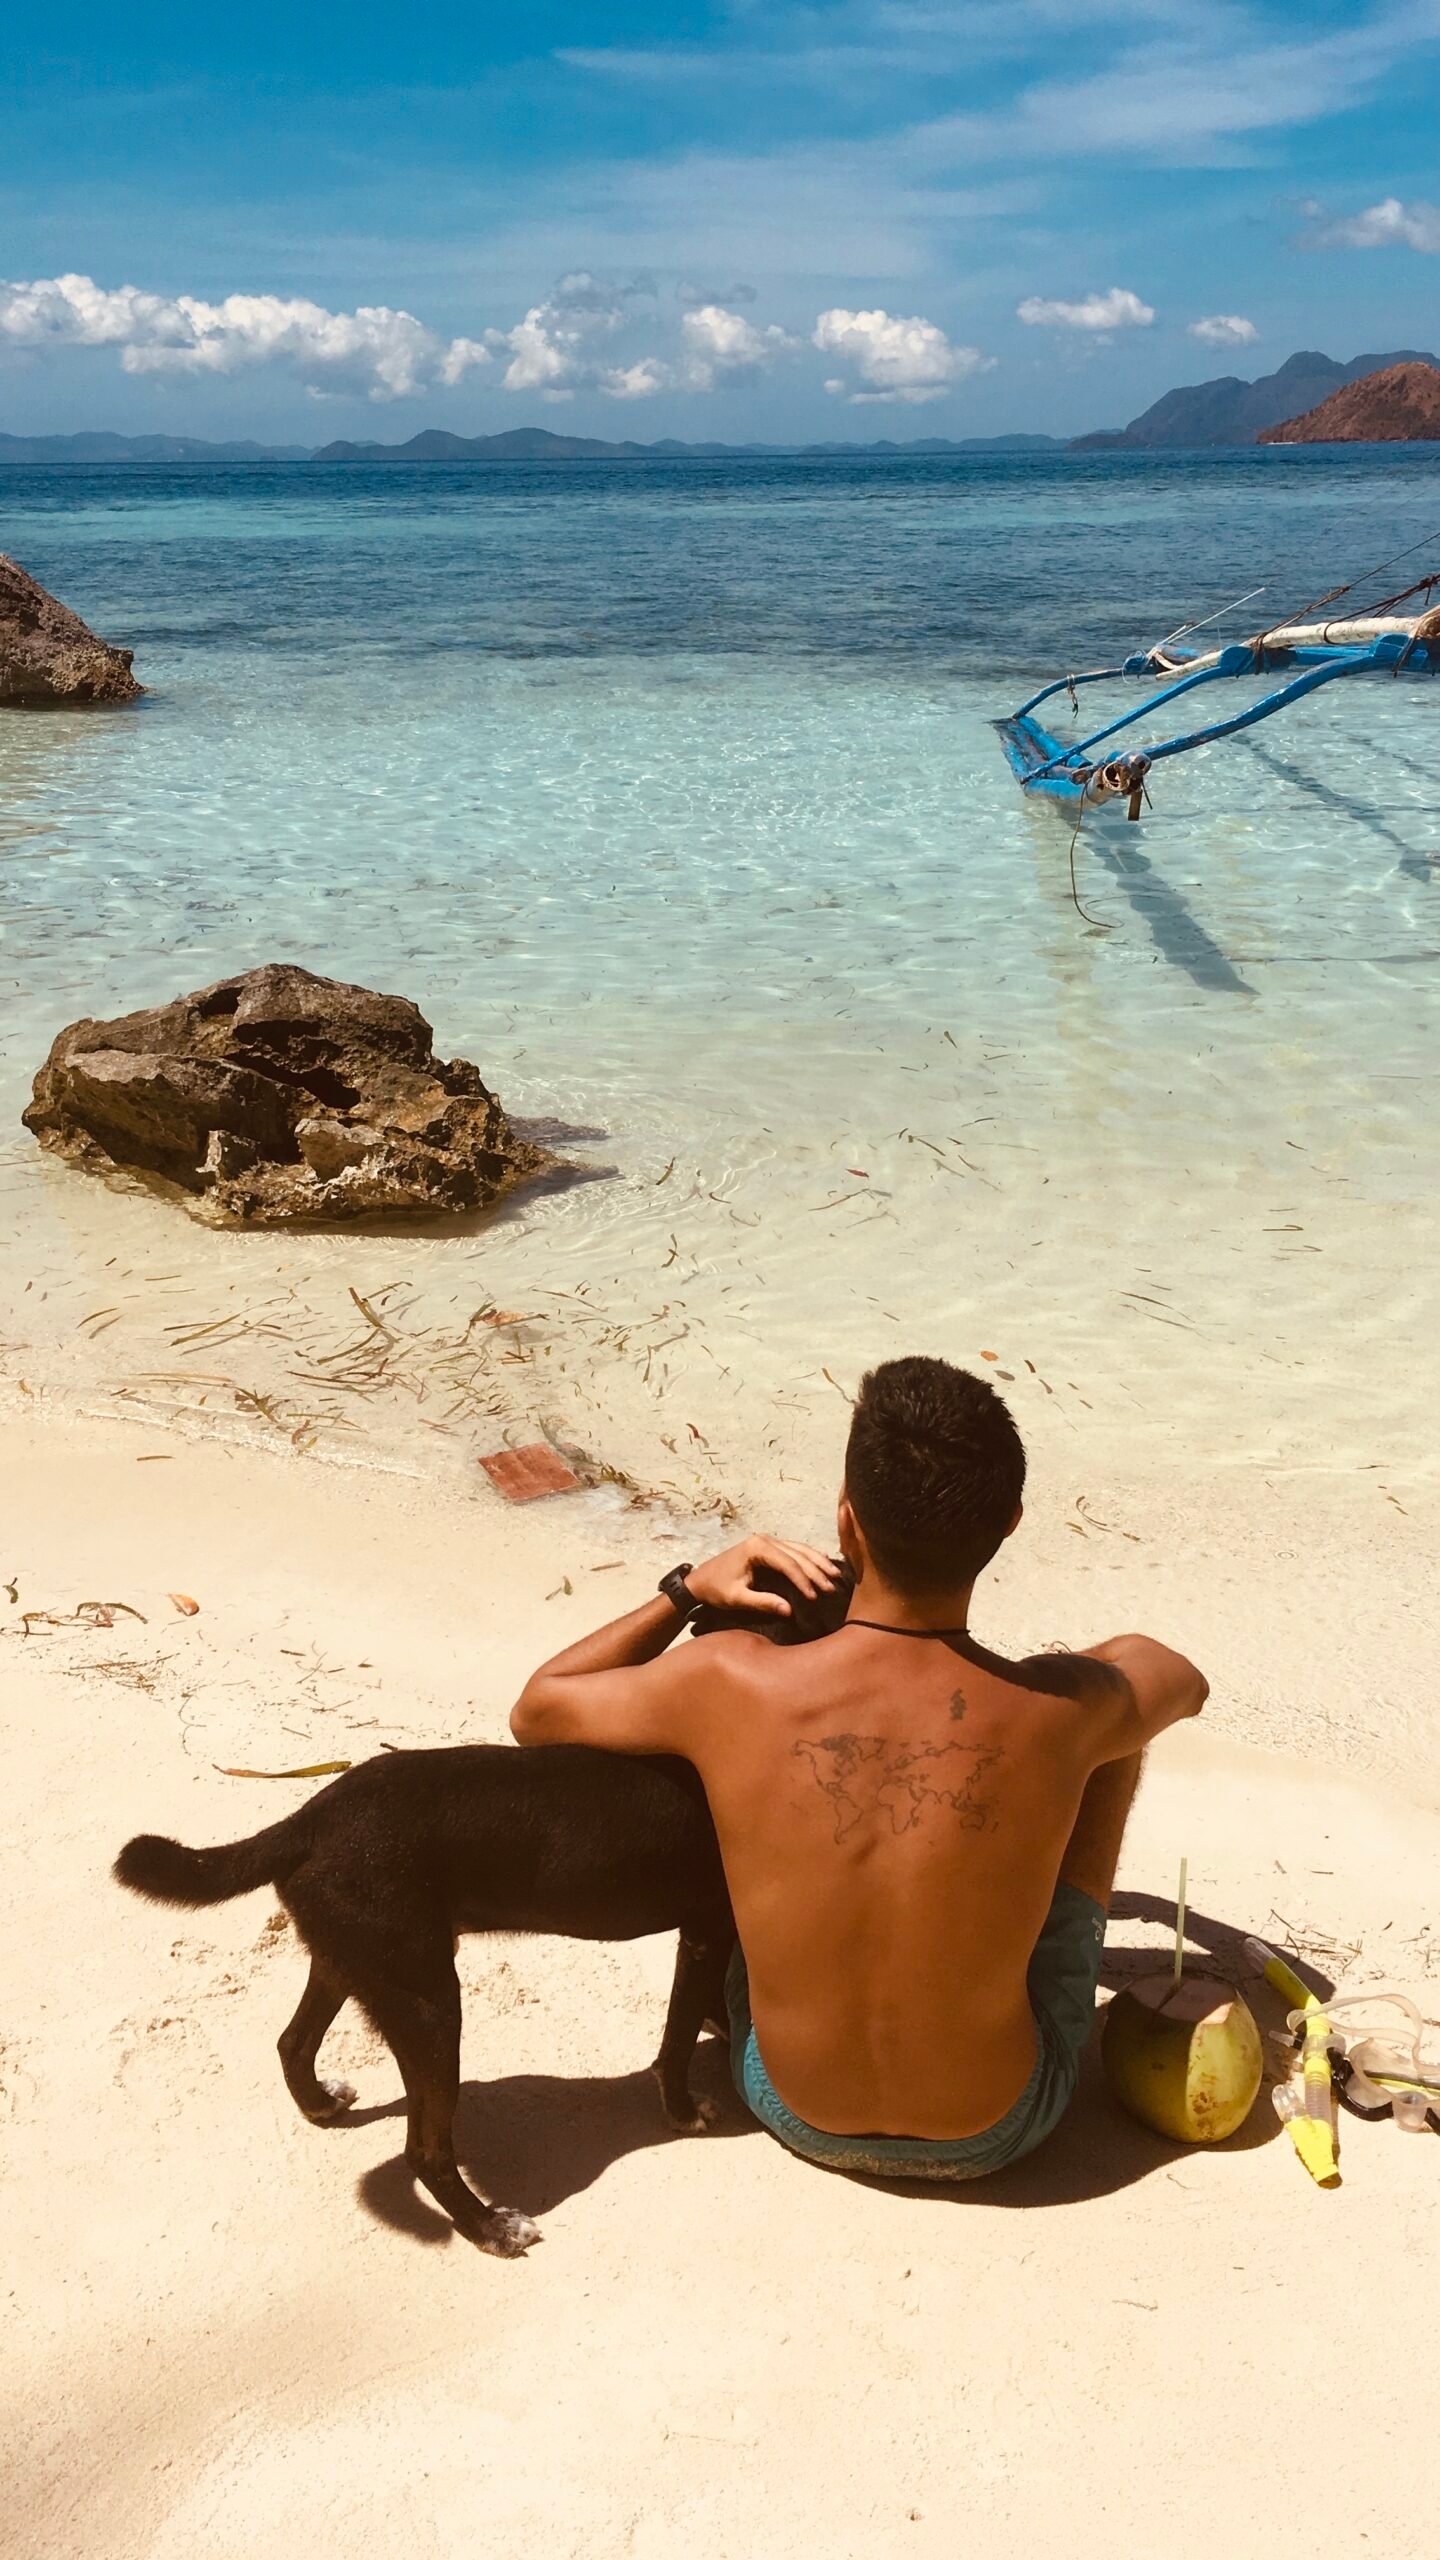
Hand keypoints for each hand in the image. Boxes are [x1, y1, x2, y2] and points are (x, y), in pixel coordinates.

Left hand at [683, 1535, 840, 1618]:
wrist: (699, 1581)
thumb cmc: (716, 1590)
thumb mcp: (737, 1598)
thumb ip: (762, 1602)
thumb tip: (789, 1610)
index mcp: (756, 1547)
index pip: (788, 1563)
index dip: (803, 1580)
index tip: (814, 1596)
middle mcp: (764, 1539)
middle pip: (797, 1554)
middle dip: (816, 1571)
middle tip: (831, 1587)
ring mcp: (766, 1540)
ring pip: (799, 1549)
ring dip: (817, 1562)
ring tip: (834, 1575)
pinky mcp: (768, 1546)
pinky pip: (794, 1549)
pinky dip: (810, 1557)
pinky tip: (823, 1563)